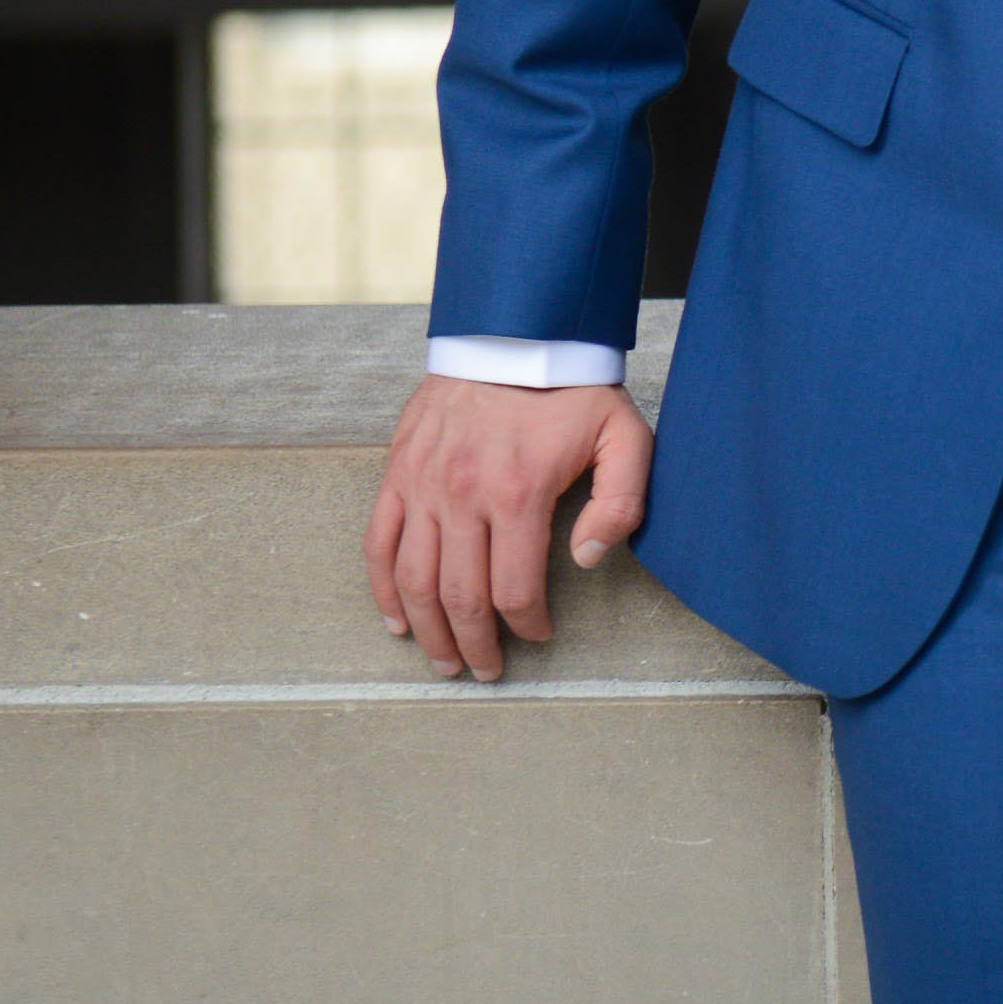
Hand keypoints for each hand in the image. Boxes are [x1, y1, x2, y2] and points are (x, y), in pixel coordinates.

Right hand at [365, 374, 653, 681]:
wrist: (513, 332)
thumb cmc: (571, 388)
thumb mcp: (624, 435)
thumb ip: (620, 501)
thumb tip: (586, 559)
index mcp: (517, 492)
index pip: (515, 588)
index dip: (528, 625)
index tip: (539, 635)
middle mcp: (462, 494)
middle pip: (460, 596)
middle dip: (475, 645)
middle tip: (486, 671)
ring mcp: (422, 485)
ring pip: (414, 581)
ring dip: (428, 631)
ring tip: (444, 661)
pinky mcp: (398, 472)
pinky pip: (379, 544)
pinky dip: (383, 590)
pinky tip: (398, 620)